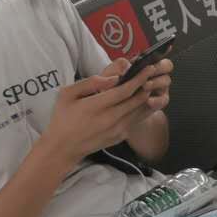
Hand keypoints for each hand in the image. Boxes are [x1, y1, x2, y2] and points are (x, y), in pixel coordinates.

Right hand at [41, 64, 163, 164]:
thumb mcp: (67, 94)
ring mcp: (117, 130)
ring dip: (148, 96)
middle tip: (153, 73)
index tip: (148, 68)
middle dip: (147, 84)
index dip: (139, 78)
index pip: (125, 90)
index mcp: (96, 106)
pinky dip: (143, 109)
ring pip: (140, 110)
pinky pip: (137, 120)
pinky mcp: (120, 137)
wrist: (63, 148)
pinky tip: (143, 100)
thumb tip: (114, 78)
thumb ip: (90, 83)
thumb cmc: (63, 118)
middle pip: (137, 99)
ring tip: (151, 84)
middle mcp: (110, 119)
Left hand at [106, 55, 173, 120]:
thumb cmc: (107, 92)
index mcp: (142, 65)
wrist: (107, 112)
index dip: (163, 50)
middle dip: (160, 66)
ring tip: (145, 85)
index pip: (156, 55)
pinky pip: (163, 100)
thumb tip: (126, 69)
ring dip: (157, 81)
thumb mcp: (105, 79)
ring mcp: (157, 88)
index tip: (163, 48)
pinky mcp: (157, 102)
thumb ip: (112, 71)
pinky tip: (149, 101)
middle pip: (167, 65)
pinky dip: (157, 100)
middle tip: (151, 70)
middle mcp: (153, 75)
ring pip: (166, 80)